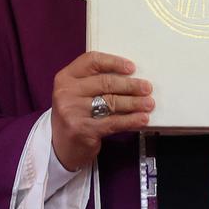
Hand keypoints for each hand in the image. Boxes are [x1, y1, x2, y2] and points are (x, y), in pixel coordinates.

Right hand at [51, 51, 153, 170]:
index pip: (92, 61)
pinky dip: (130, 120)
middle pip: (105, 83)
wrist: (59, 147)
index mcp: (65, 77)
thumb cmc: (74, 114)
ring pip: (111, 102)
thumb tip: (130, 76)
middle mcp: (66, 92)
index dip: (113, 62)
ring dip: (134, 103)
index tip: (131, 67)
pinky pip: (113, 122)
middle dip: (130, 85)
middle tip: (147, 88)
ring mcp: (73, 111)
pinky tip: (142, 118)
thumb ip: (94, 81)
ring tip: (148, 103)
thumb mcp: (76, 93)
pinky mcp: (82, 130)